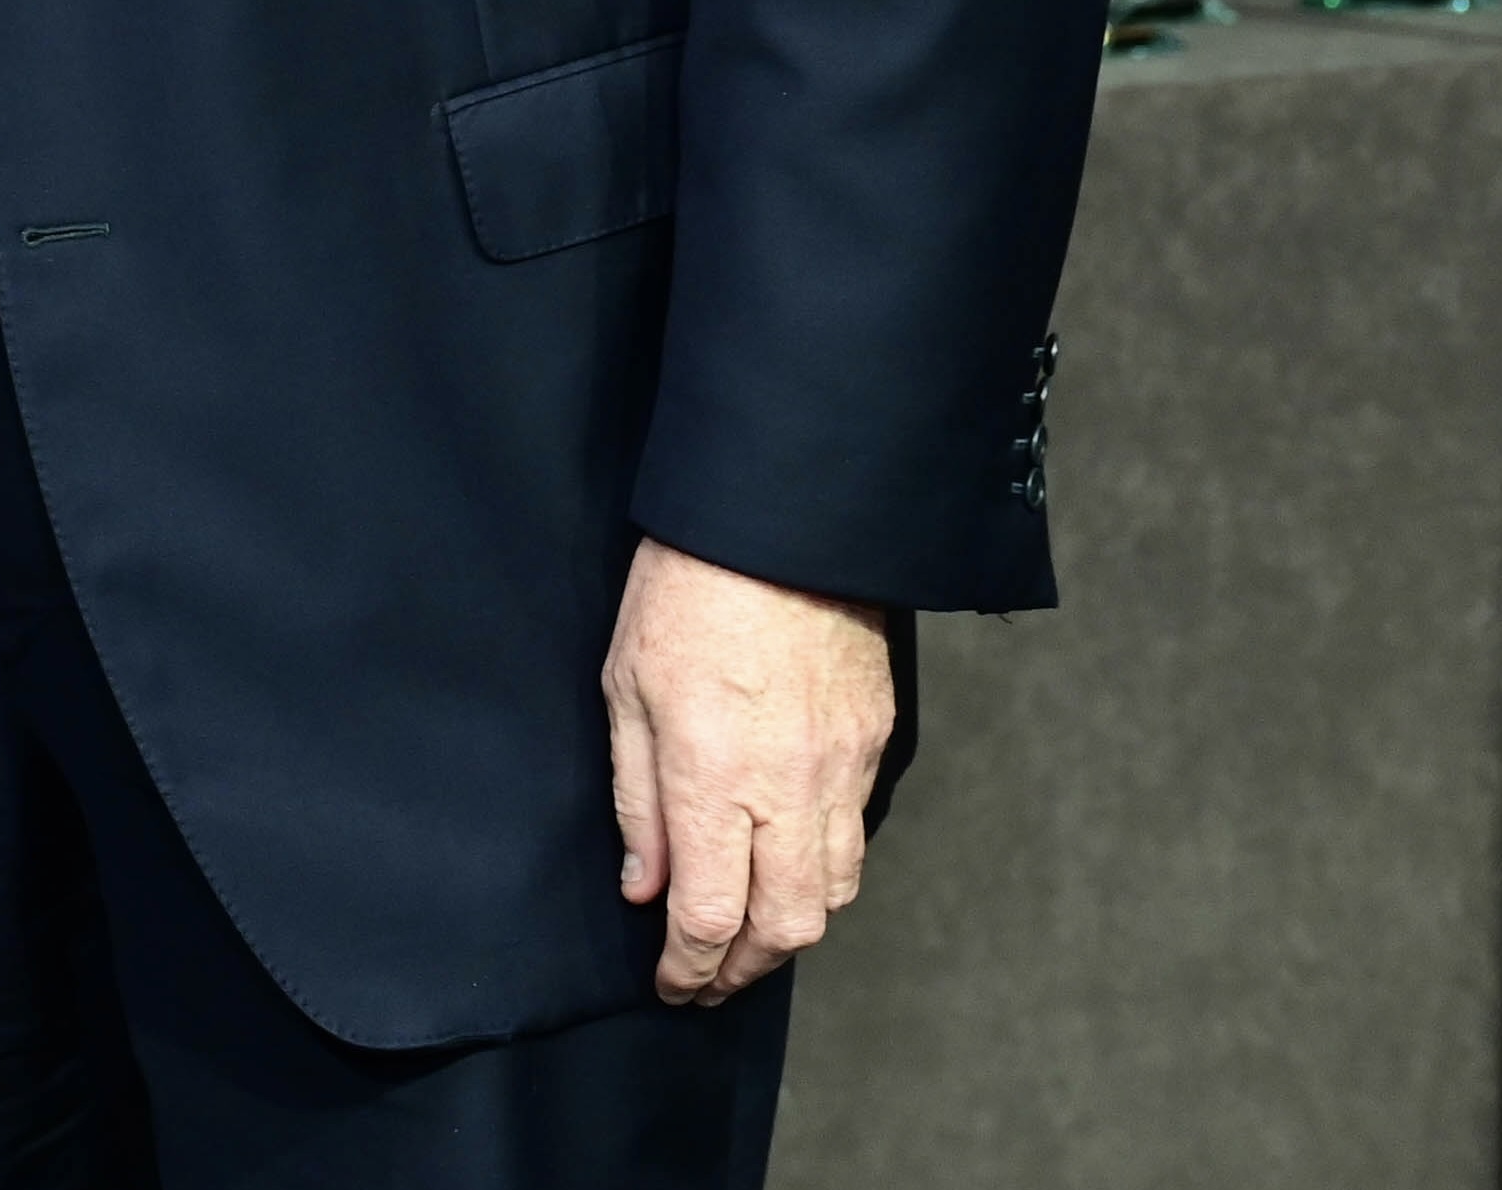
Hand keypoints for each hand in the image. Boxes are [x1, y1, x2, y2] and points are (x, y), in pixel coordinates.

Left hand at [604, 538, 893, 1005]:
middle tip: (709, 975)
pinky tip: (788, 858)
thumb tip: (645, 886)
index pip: (709, 915)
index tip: (672, 983)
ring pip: (834, 894)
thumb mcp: (626, 686)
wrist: (779, 519)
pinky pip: (856, 835)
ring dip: (790, 928)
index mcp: (711, 774)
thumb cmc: (685, 588)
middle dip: (744, 969)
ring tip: (749, 929)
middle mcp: (785, 786)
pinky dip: (824, 869)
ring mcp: (841, 767)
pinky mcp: (876, 741)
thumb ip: (636, 797)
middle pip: (784, 928)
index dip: (689, 967)